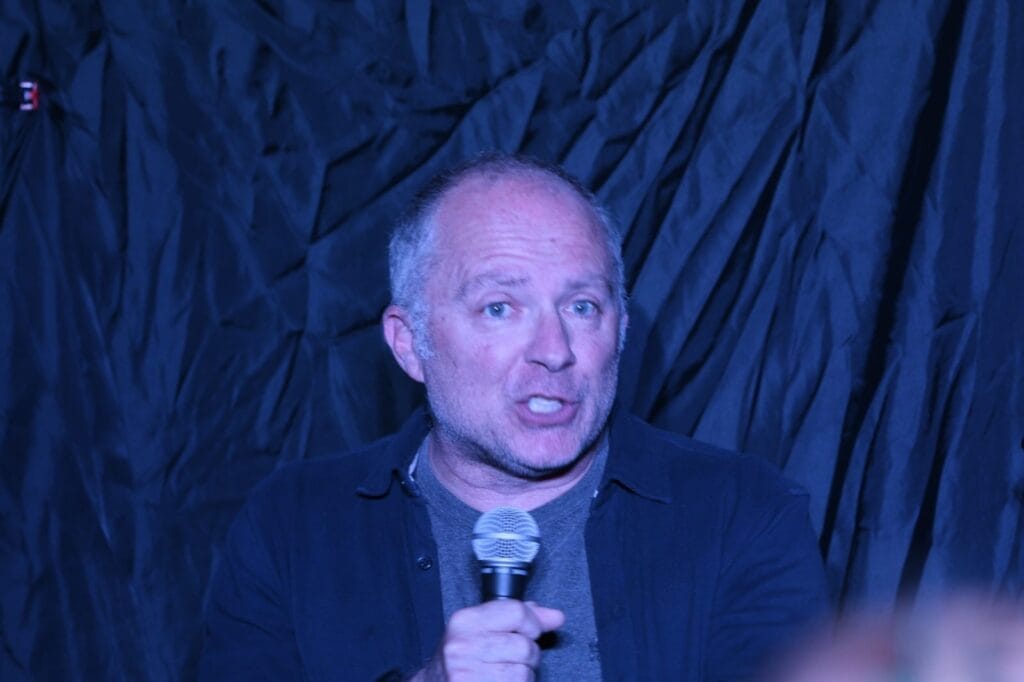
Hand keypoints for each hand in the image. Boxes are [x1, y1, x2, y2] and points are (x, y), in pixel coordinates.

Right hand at [411, 600, 564, 680]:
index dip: (532, 623)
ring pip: (524, 673)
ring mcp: (467, 674)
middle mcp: (463, 646)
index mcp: (465, 621)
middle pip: (525, 646)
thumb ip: (517, 617)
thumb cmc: (461, 657)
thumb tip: (555, 616)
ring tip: (504, 674)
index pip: (516, 612)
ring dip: (522, 676)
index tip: (531, 631)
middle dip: (528, 655)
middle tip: (512, 658)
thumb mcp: (481, 629)